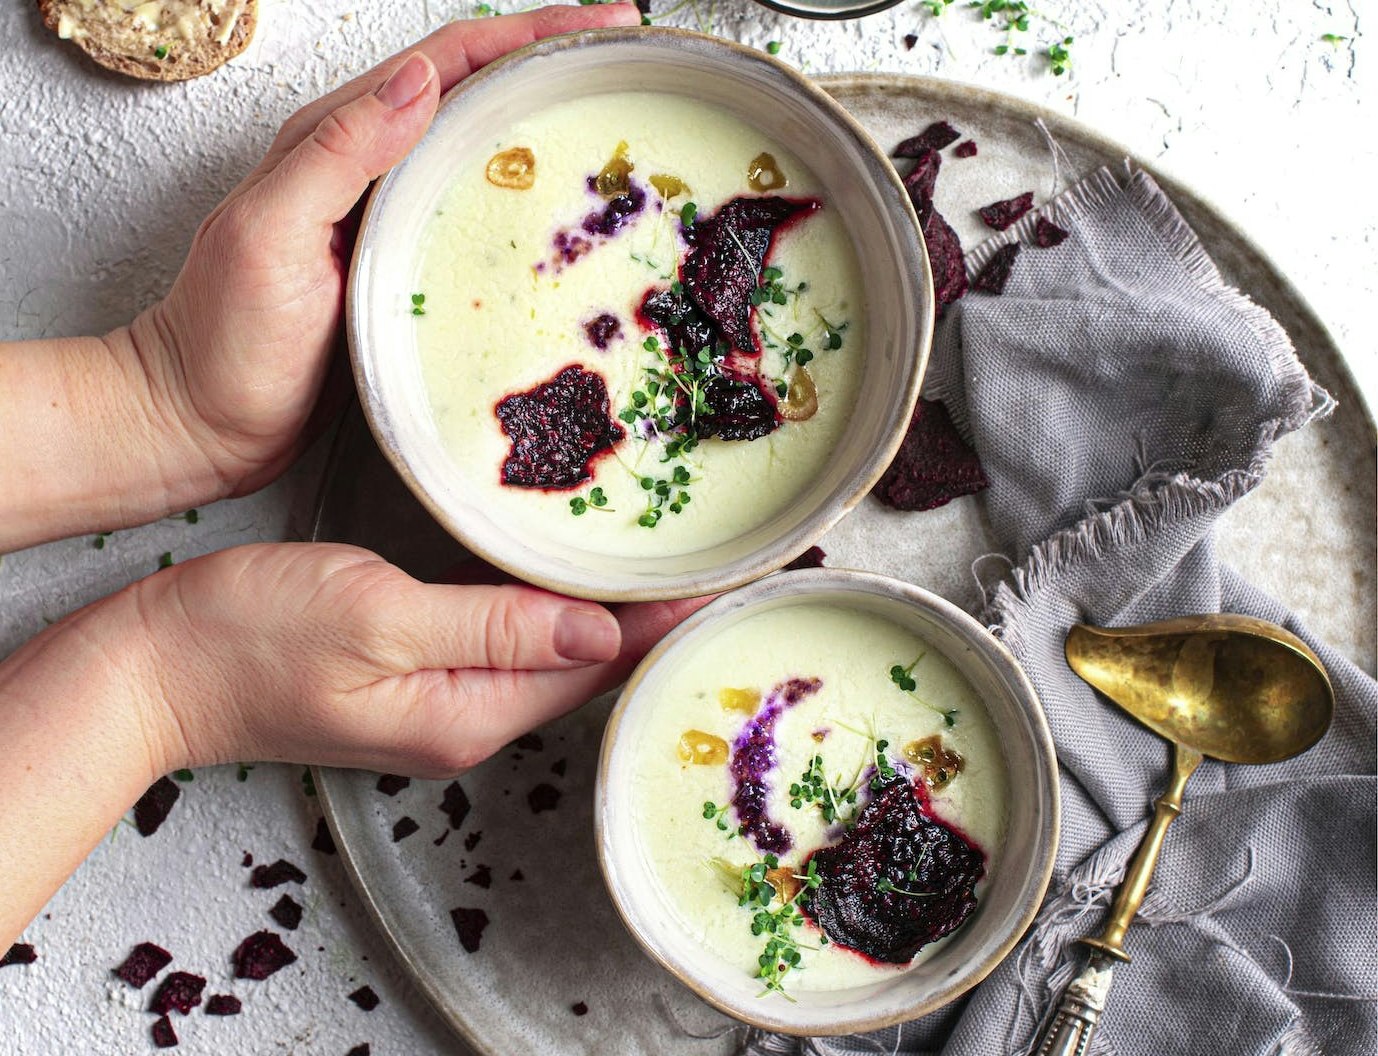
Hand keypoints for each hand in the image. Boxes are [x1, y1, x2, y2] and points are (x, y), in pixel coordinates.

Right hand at [127, 543, 698, 776]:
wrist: (154, 669)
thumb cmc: (250, 637)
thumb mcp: (379, 618)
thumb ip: (493, 626)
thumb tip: (598, 627)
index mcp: (469, 712)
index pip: (598, 664)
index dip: (666, 619)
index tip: (730, 578)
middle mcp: (467, 719)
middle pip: (587, 666)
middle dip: (653, 618)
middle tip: (715, 560)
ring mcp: (440, 702)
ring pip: (551, 654)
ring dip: (606, 612)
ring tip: (663, 564)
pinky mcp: (412, 675)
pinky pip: (507, 643)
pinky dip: (550, 609)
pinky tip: (566, 577)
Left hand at [138, 3, 642, 498]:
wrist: (201, 420)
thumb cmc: (225, 341)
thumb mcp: (269, 237)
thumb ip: (335, 156)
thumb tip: (419, 81)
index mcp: (333, 141)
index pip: (446, 62)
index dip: (528, 34)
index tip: (602, 24)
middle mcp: (365, 167)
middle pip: (473, 89)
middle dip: (551, 60)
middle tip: (624, 55)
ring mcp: (385, 216)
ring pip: (478, 146)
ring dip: (543, 120)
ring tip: (609, 114)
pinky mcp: (400, 266)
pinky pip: (472, 210)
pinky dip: (521, 193)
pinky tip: (556, 209)